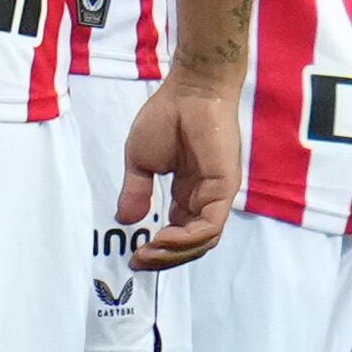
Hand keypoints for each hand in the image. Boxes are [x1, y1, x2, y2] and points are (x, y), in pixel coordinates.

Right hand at [116, 73, 241, 269]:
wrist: (190, 91)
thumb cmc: (167, 117)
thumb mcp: (141, 161)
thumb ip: (136, 191)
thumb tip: (126, 221)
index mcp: (187, 194)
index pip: (178, 234)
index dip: (158, 250)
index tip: (133, 256)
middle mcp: (204, 199)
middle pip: (191, 245)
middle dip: (164, 258)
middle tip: (138, 260)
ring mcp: (216, 195)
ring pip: (202, 242)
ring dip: (174, 253)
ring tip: (148, 251)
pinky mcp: (225, 189)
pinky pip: (210, 226)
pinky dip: (187, 239)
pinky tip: (162, 237)